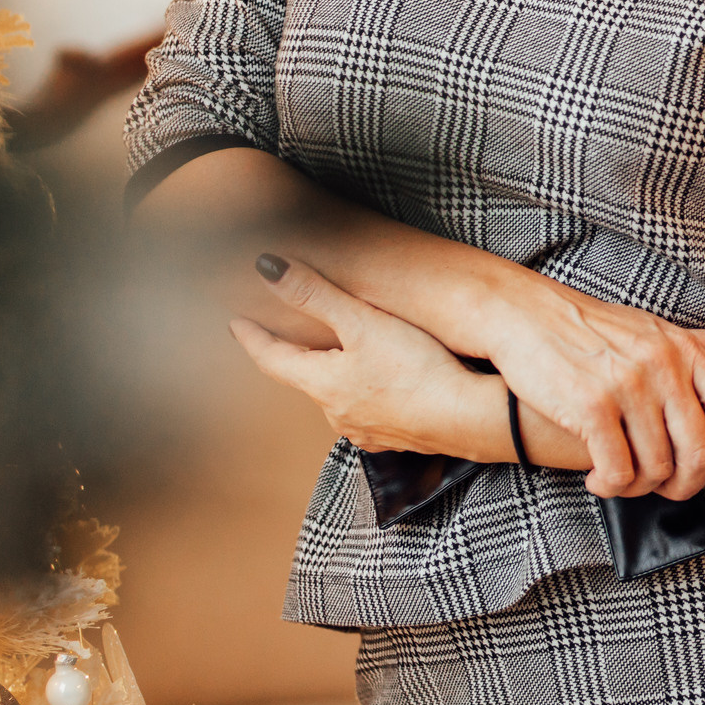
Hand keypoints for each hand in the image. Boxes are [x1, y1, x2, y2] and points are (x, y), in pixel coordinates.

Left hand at [230, 255, 504, 456]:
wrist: (468, 418)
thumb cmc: (416, 368)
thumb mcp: (362, 322)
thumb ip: (315, 293)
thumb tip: (266, 267)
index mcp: (322, 384)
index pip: (273, 359)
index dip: (253, 338)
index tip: (237, 323)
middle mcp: (337, 414)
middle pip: (305, 381)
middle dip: (296, 359)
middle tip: (287, 339)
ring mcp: (368, 430)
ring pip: (339, 400)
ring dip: (334, 381)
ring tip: (338, 361)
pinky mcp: (399, 438)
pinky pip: (371, 415)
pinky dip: (368, 398)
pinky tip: (382, 391)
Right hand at [476, 273, 704, 508]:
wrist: (524, 314)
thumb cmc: (591, 328)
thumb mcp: (654, 327)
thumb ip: (700, 344)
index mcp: (687, 350)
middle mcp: (664, 366)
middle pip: (700, 453)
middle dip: (684, 486)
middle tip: (664, 490)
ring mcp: (628, 385)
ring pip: (656, 469)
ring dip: (638, 487)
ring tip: (618, 475)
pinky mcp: (591, 406)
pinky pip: (618, 472)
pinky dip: (610, 486)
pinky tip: (597, 478)